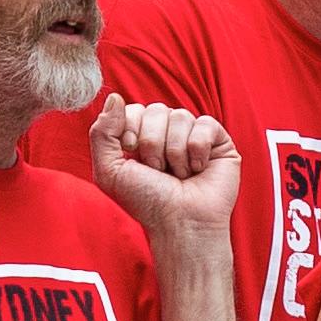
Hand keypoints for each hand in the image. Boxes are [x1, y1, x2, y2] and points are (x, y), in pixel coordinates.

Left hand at [82, 100, 237, 246]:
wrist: (179, 223)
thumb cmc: (146, 202)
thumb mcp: (109, 171)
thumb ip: (101, 133)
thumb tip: (114, 97)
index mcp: (142, 135)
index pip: (133, 109)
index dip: (130, 130)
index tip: (132, 155)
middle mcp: (168, 132)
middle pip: (156, 110)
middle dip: (153, 146)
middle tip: (158, 172)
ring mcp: (193, 134)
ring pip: (180, 116)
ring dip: (174, 153)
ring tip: (178, 175)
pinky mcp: (218, 140)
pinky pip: (204, 124)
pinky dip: (197, 151)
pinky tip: (198, 169)